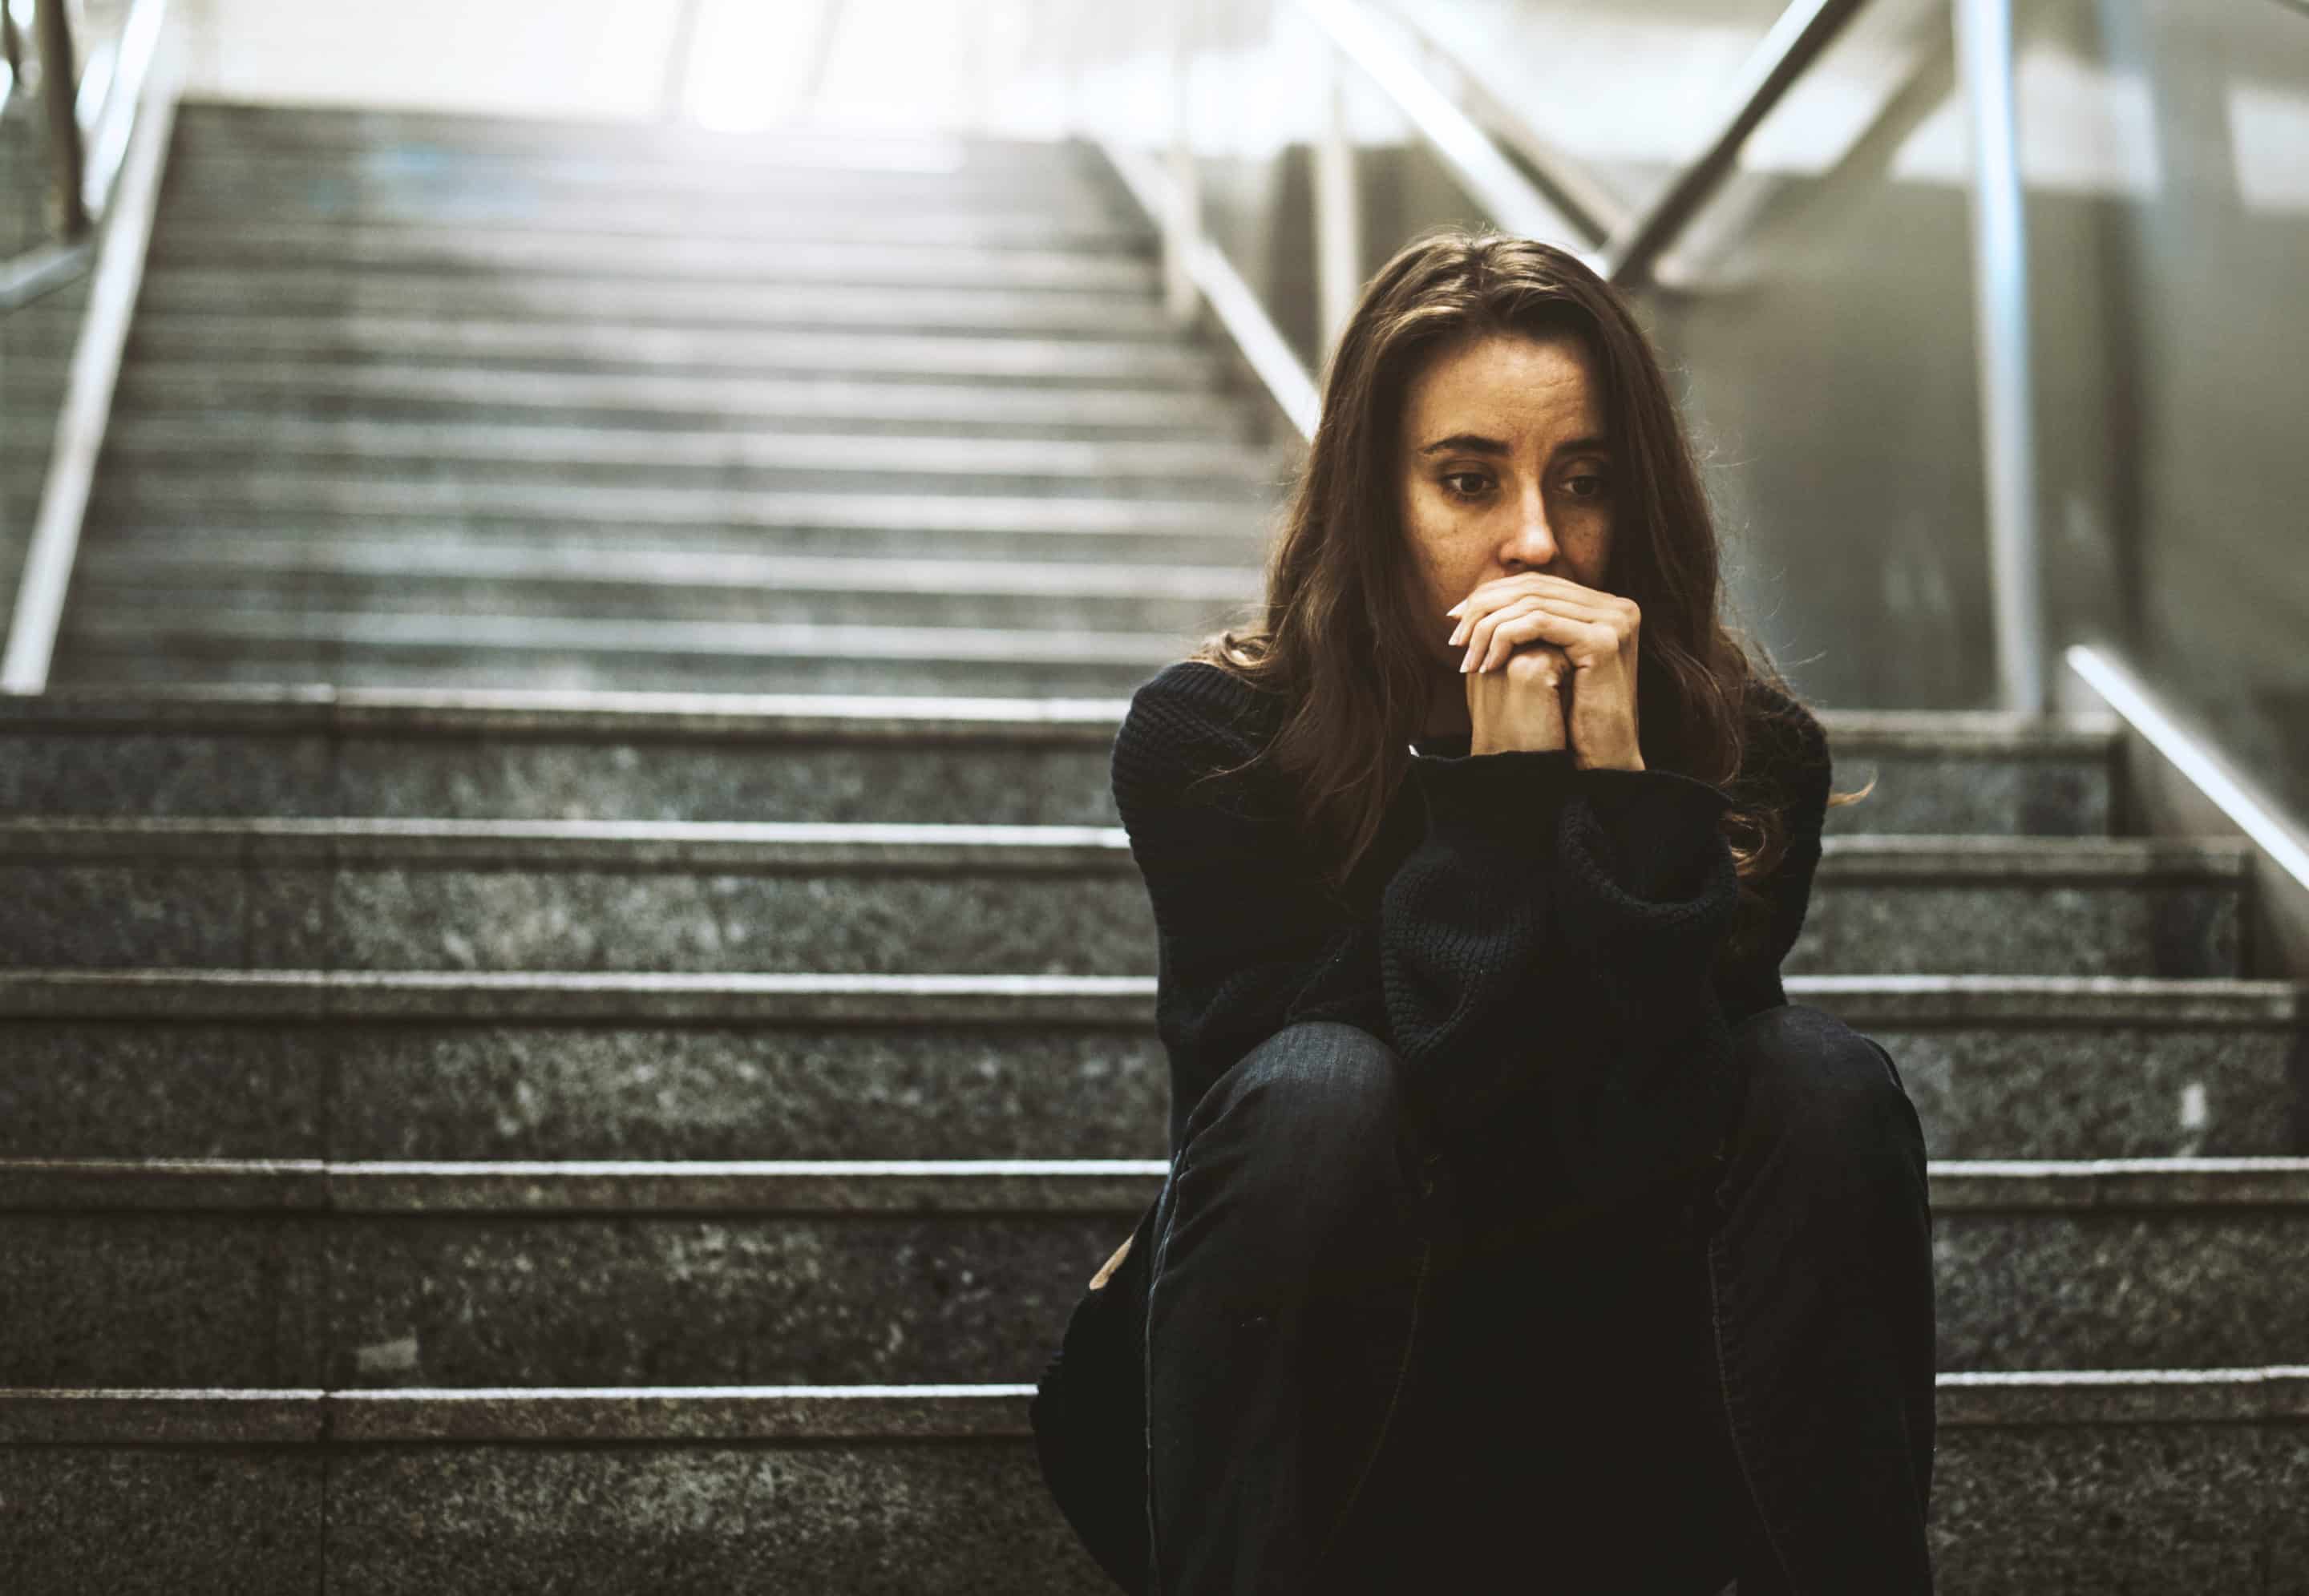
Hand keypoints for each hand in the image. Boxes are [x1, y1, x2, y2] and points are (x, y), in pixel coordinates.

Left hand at [1447, 574, 1643, 769]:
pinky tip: (1487, 664)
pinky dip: (1505, 638)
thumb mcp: (1550, 661)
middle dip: (1485, 609)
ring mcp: (1614, 620)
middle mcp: (1615, 606)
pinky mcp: (1604, 640)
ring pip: (1532, 605)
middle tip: (1455, 634)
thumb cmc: (1572, 715)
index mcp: (1604, 605)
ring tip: (1467, 656)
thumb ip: (1530, 627)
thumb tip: (1481, 599)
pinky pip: (1540, 624)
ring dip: (1489, 628)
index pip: (1538, 584)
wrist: (1603, 756)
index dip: (1492, 595)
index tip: (1456, 617)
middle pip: (1533, 589)